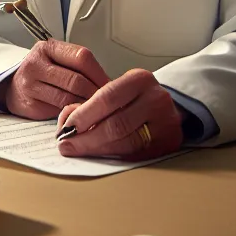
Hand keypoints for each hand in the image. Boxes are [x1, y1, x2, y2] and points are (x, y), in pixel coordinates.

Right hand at [2, 41, 109, 119]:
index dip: (99, 73)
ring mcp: (30, 85)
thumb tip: (111, 83)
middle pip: (76, 80)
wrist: (14, 88)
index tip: (112, 84)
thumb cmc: (44, 74)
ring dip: (86, 105)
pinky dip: (74, 113)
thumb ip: (79, 67)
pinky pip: (59, 110)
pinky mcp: (31, 104)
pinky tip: (80, 114)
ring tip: (96, 109)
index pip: (81, 57)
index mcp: (47, 48)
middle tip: (108, 101)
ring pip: (68, 98)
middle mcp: (35, 64)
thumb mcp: (57, 60)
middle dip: (95, 92)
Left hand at [56, 69, 183, 160]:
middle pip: (117, 124)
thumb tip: (67, 124)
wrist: (170, 105)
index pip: (106, 98)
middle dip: (87, 138)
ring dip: (97, 150)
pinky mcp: (169, 143)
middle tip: (67, 145)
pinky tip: (98, 155)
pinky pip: (135, 155)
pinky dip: (113, 156)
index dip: (83, 116)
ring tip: (79, 151)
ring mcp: (167, 123)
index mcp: (140, 80)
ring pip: (126, 143)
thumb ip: (92, 103)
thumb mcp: (116, 89)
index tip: (65, 128)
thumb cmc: (135, 98)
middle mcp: (157, 99)